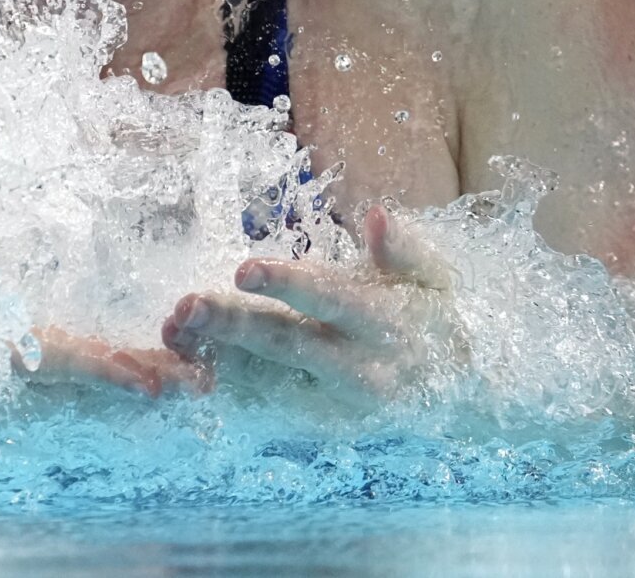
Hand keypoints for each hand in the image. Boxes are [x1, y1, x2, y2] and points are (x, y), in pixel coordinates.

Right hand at [0, 244, 206, 398]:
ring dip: (132, 372)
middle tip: (205, 381)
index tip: (150, 381)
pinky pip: (58, 363)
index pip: (42, 361)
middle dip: (137, 376)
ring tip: (194, 376)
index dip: (98, 368)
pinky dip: (103, 363)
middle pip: (76, 372)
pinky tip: (140, 365)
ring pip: (74, 370)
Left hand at [160, 204, 460, 408]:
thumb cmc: (438, 314)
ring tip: (170, 333)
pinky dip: (225, 387)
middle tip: (183, 307)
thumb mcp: (438, 277)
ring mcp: (335, 400)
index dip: (287, 284)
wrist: (464, 391)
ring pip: (267, 379)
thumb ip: (407, 250)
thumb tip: (378, 216)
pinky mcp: (318, 419)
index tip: (241, 268)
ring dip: (217, 358)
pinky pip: (264, 404)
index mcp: (385, 323)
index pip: (330, 298)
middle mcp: (357, 367)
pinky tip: (183, 368)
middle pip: (286, 344)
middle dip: (233, 326)